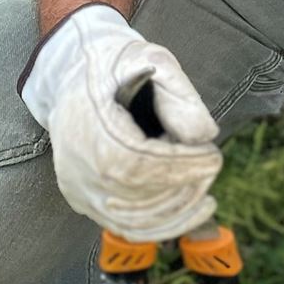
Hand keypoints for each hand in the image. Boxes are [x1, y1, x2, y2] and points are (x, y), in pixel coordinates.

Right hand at [20, 4, 222, 238]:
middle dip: (184, 186)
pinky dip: (162, 225)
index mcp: (90, 131)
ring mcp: (79, 189)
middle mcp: (78, 169)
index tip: (213, 157)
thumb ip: (177, 91)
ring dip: (178, 210)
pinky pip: (124, 226)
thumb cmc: (113, 62)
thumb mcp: (148, 57)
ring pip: (134, 221)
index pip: (139, 165)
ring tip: (204, 187)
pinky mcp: (83, 200)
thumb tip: (204, 135)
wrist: (70, 72)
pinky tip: (193, 210)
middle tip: (211, 166)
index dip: (182, 167)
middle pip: (139, 197)